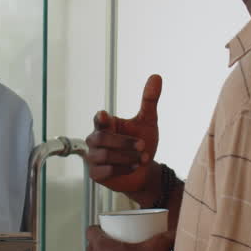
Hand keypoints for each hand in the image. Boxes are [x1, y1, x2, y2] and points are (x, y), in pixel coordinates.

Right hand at [87, 74, 161, 197]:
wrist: (144, 172)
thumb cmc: (142, 144)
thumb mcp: (148, 122)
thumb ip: (149, 100)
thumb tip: (156, 76)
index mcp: (106, 125)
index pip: (99, 119)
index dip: (100, 118)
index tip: (104, 115)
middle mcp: (96, 139)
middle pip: (102, 139)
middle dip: (125, 143)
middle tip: (143, 145)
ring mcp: (94, 157)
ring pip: (104, 156)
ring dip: (127, 157)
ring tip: (141, 159)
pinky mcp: (96, 174)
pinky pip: (104, 170)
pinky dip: (121, 169)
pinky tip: (132, 167)